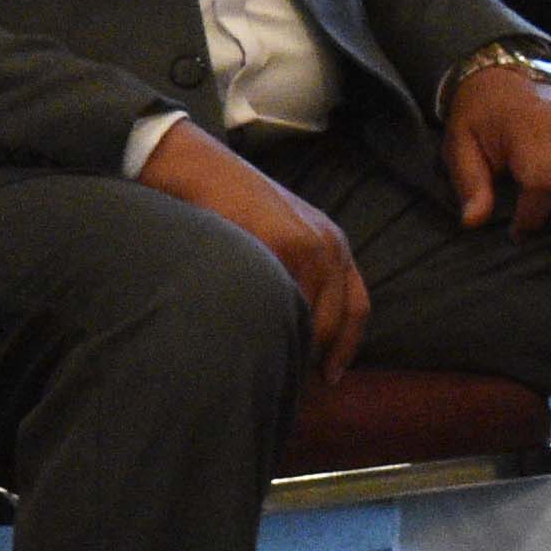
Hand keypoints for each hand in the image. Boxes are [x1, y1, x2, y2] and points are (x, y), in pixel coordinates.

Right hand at [137, 118, 365, 377]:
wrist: (194, 166)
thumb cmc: (225, 201)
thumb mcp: (274, 232)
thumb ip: (291, 267)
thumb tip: (288, 317)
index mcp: (331, 242)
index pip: (356, 307)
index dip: (346, 346)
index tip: (330, 376)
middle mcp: (329, 245)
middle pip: (337, 319)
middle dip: (320, 354)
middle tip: (298, 383)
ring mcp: (308, 244)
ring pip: (314, 316)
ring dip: (297, 345)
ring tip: (273, 366)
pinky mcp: (282, 244)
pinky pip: (287, 301)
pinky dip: (277, 324)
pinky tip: (258, 338)